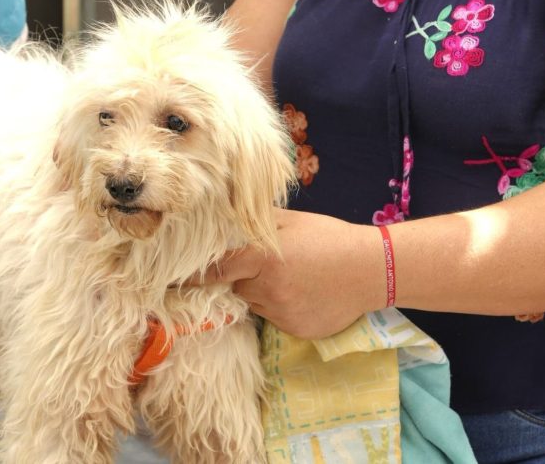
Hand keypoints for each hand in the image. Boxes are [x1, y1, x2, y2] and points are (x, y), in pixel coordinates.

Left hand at [189, 208, 386, 338]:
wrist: (372, 270)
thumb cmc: (330, 238)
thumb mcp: (291, 222)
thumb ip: (256, 223)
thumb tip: (226, 215)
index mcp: (261, 257)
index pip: (215, 269)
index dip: (195, 274)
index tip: (172, 278)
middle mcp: (266, 288)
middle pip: (236, 287)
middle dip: (242, 278)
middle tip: (264, 267)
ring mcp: (281, 312)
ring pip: (255, 304)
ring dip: (262, 293)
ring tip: (291, 278)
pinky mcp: (295, 329)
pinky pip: (275, 318)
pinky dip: (281, 307)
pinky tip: (303, 293)